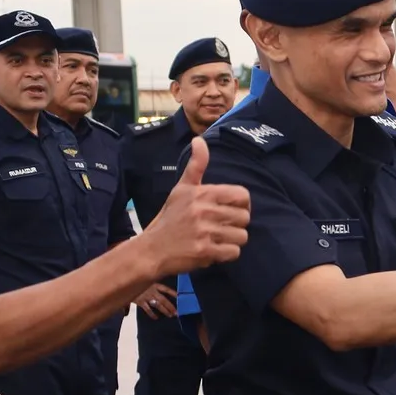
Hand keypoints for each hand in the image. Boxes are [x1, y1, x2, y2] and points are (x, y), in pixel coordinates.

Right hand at [133, 282, 178, 318]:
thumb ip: (150, 285)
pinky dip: (151, 314)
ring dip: (164, 310)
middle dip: (170, 306)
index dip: (172, 293)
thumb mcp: (143, 281)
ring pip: (158, 304)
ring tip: (170, 315)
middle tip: (176, 313)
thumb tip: (155, 291)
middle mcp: (152, 291)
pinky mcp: (140, 301)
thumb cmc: (134, 280)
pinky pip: (147, 309)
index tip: (179, 297)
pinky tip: (156, 318)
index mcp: (154, 284)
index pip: (166, 289)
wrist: (125, 281)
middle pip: (164, 300)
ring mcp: (147, 296)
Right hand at [139, 137, 249, 275]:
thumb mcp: (182, 189)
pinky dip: (226, 254)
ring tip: (216, 239)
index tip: (231, 211)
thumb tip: (199, 140)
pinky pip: (234, 252)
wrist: (151, 249)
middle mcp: (204, 210)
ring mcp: (204, 231)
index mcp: (202, 193)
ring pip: (242, 236)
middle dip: (236, 225)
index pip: (243, 196)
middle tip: (221, 228)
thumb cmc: (170, 218)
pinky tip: (214, 251)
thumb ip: (196, 166)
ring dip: (232, 241)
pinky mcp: (205, 251)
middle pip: (245, 217)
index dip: (242, 205)